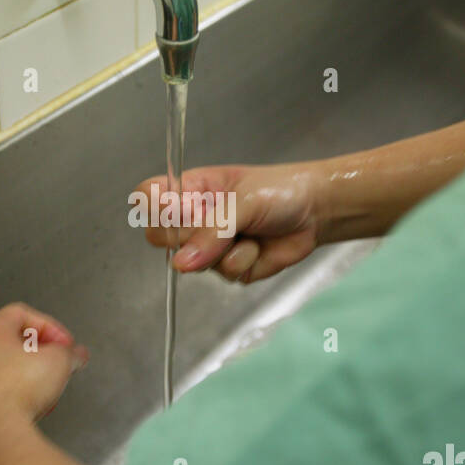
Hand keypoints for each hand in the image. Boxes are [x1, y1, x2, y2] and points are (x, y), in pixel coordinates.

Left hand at [0, 303, 89, 424]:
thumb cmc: (17, 387)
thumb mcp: (59, 361)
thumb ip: (70, 353)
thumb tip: (76, 355)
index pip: (21, 314)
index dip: (49, 327)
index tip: (64, 343)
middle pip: (14, 341)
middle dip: (43, 351)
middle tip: (60, 361)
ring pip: (8, 367)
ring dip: (33, 373)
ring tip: (51, 385)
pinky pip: (3, 390)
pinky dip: (21, 392)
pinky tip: (37, 404)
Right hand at [133, 163, 323, 283]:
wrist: (316, 212)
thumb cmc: (280, 191)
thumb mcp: (244, 201)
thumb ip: (212, 230)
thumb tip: (182, 264)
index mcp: (190, 189)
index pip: (147, 197)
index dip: (155, 208)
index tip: (178, 210)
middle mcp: (194, 218)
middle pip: (159, 236)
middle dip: (190, 237)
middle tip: (221, 223)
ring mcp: (209, 246)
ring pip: (192, 263)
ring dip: (224, 251)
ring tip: (249, 232)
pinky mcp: (229, 267)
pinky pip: (223, 275)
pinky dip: (245, 262)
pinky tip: (259, 247)